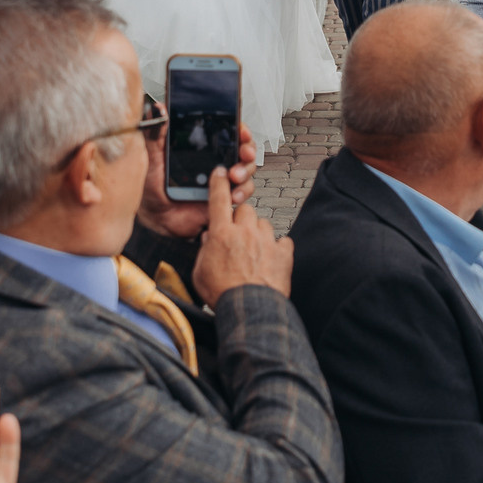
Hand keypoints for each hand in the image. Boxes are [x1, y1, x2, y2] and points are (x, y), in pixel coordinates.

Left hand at [137, 122, 256, 239]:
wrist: (156, 216)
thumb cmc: (152, 185)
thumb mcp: (152, 156)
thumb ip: (156, 133)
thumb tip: (156, 108)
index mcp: (202, 148)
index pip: (227, 132)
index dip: (239, 129)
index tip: (242, 131)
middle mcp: (215, 161)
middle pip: (243, 149)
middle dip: (248, 149)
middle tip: (243, 152)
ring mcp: (222, 179)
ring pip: (248, 169)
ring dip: (245, 171)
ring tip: (234, 176)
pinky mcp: (225, 197)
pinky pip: (243, 191)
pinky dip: (242, 191)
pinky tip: (232, 194)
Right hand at [189, 163, 292, 301]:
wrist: (250, 309)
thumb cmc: (223, 293)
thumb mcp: (200, 272)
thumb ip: (204, 251)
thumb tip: (209, 240)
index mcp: (222, 233)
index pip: (219, 199)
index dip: (219, 183)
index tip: (220, 173)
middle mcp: (245, 231)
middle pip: (245, 210)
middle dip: (242, 219)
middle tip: (238, 236)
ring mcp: (266, 240)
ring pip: (264, 223)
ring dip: (259, 233)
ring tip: (254, 253)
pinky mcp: (283, 253)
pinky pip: (282, 241)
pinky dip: (278, 248)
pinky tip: (271, 260)